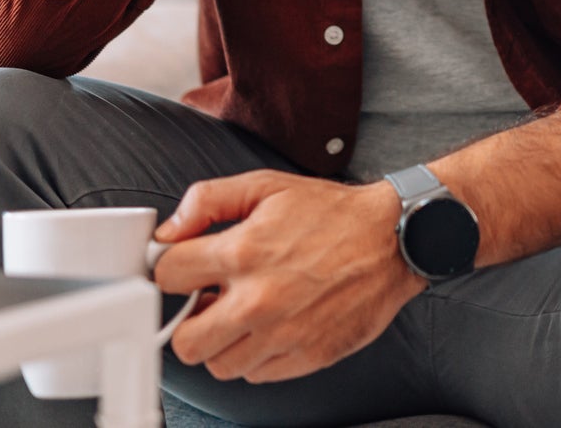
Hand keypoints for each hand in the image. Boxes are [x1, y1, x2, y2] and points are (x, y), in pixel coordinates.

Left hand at [151, 172, 422, 383]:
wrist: (393, 239)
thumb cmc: (333, 213)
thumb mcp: (267, 186)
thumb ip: (208, 200)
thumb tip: (169, 231)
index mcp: (242, 253)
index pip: (167, 277)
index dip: (171, 269)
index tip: (185, 268)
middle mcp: (258, 301)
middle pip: (184, 341)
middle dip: (189, 319)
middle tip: (210, 301)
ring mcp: (282, 335)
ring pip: (218, 365)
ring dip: (223, 342)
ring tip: (244, 313)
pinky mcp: (307, 357)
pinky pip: (256, 374)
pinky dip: (256, 355)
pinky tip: (271, 326)